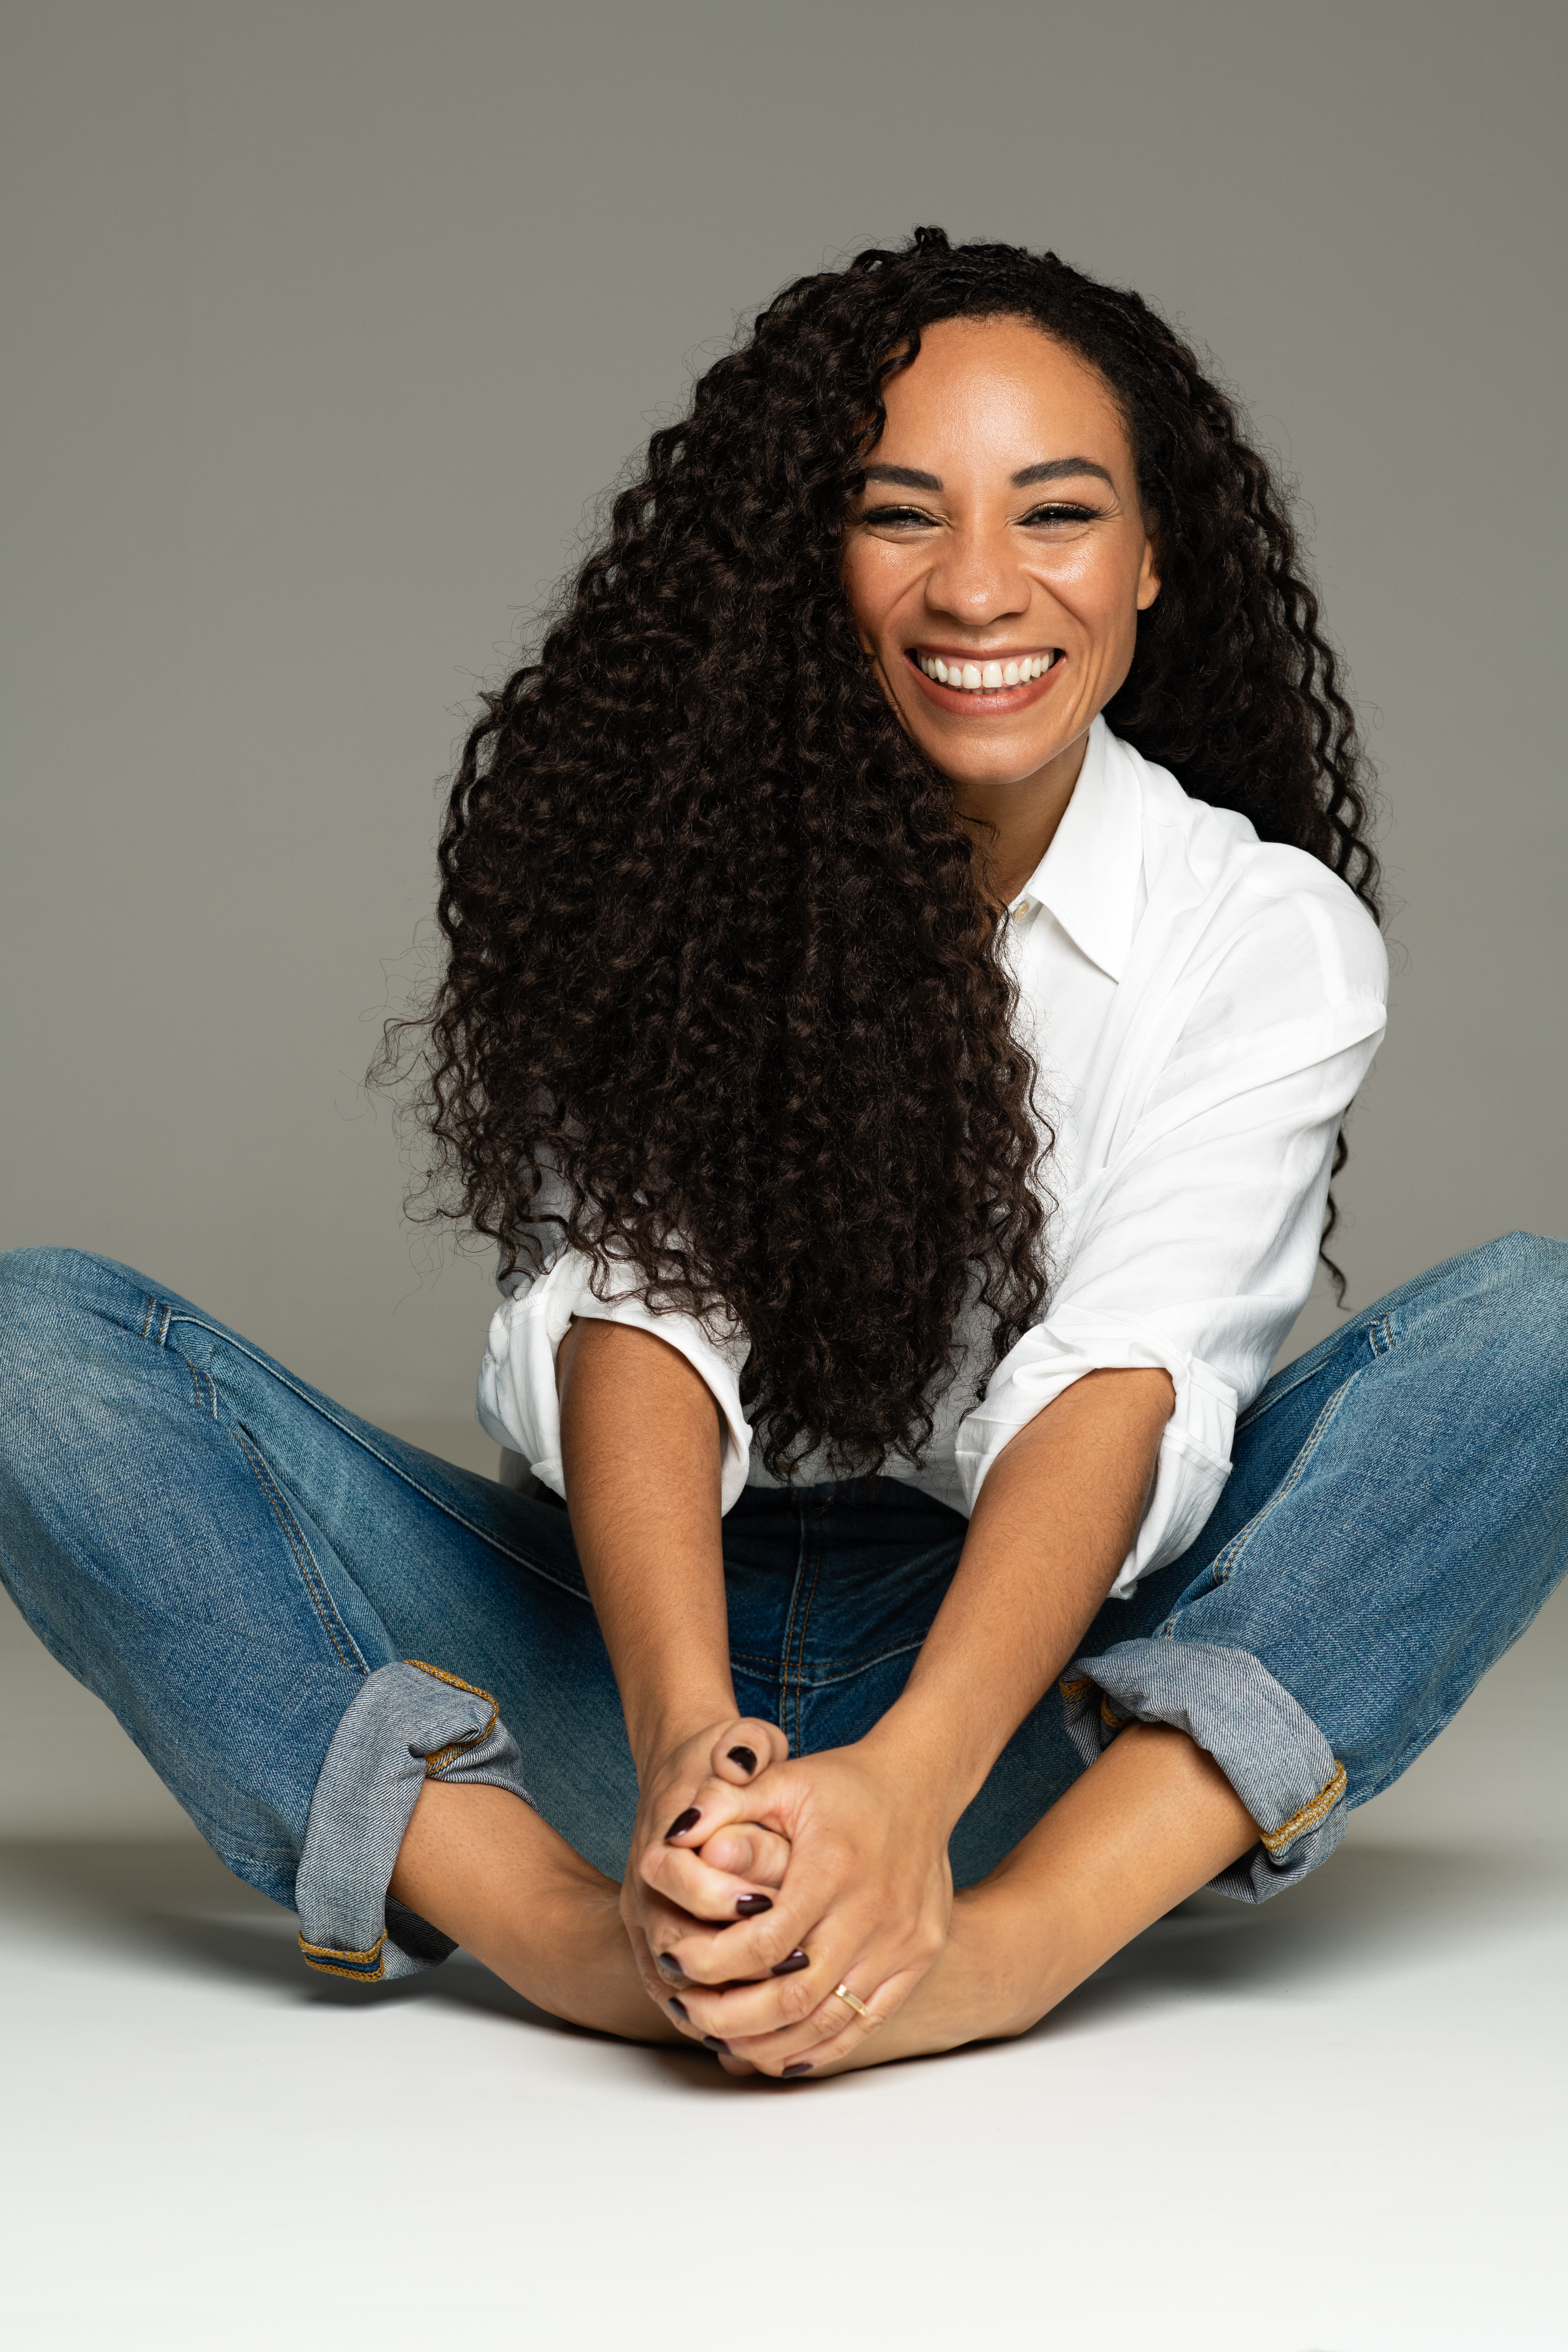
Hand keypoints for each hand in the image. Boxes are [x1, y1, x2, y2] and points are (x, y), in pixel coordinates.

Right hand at [620, 1716, 791, 2023]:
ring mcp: (652, 1934)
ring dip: (729, 2005)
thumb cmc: (714, 1764)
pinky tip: (766, 2037)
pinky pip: (687, 2006)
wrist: (682, 1784)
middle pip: (676, 1947)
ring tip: (787, 2014)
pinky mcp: (667, 1961)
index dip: (718, 1892)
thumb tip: (737, 1760)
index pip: (674, 1878)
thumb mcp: (734, 1742)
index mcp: (657, 1845)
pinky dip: (722, 2023)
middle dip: (733, 1964)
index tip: (768, 1898)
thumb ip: (739, 1747)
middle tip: (792, 1969)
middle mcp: (646, 1898)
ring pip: (679, 1988)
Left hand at [647, 1738, 954, 2075]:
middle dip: (731, 2017)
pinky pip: (867, 2022)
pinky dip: (822, 2047)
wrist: (921, 1784)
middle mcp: (872, 1912)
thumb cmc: (843, 1783)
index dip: (711, 1962)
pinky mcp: (919, 1956)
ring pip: (830, 2021)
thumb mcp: (782, 1778)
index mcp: (832, 1870)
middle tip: (689, 2013)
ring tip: (724, 2041)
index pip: (764, 1943)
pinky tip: (781, 2053)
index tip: (673, 1961)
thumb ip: (725, 1802)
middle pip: (793, 1996)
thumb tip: (674, 1832)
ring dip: (771, 2042)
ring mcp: (902, 1941)